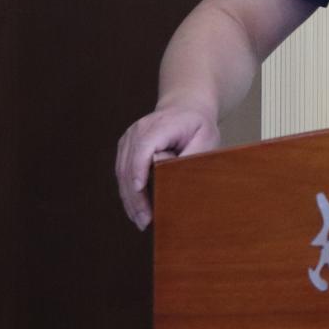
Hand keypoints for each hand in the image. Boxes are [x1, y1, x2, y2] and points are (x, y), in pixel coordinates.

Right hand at [114, 105, 219, 229]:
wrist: (185, 107)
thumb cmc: (197, 125)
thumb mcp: (206, 137)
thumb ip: (191, 155)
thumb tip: (173, 175)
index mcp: (160, 125)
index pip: (144, 147)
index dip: (139, 168)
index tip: (140, 189)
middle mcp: (138, 130)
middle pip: (129, 165)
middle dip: (135, 195)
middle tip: (144, 220)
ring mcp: (128, 139)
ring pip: (122, 172)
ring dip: (130, 199)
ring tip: (141, 221)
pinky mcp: (125, 149)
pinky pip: (123, 173)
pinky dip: (128, 192)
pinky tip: (136, 210)